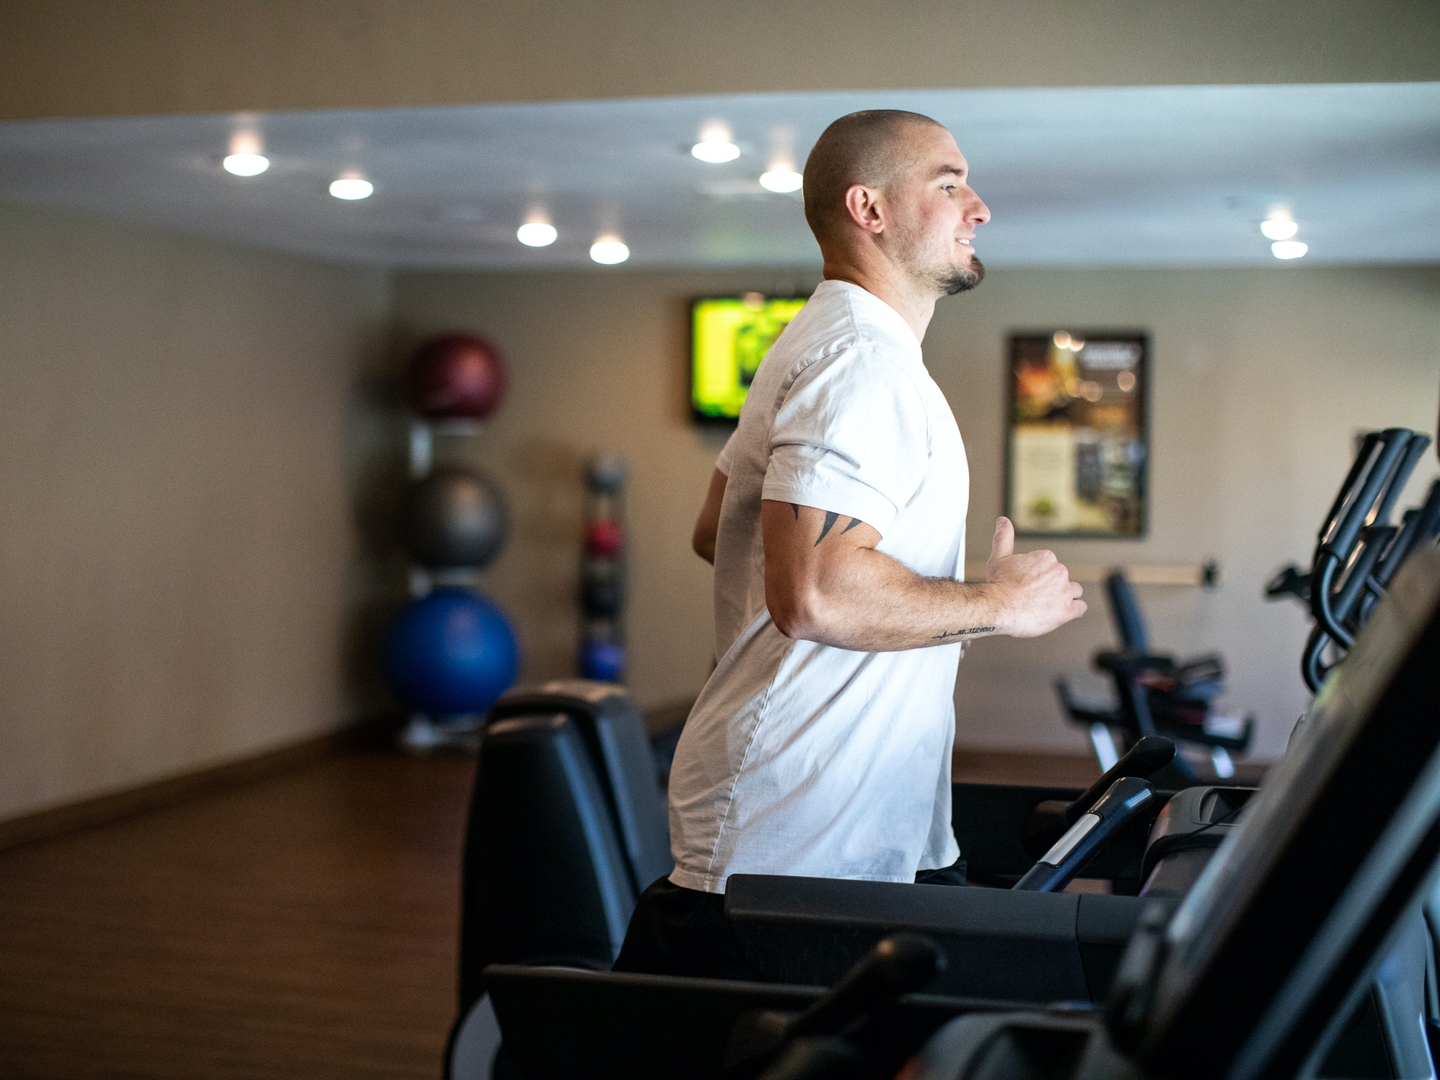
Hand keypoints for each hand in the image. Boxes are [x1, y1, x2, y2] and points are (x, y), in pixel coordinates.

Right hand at [985, 517, 1085, 637]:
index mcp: (1047, 557)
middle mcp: (1060, 572)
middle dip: (1051, 586)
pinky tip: (1061, 612)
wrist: (998, 607)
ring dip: (1065, 597)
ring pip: (1074, 591)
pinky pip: (1080, 607)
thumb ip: (1004, 537)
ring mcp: (1065, 592)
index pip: (1050, 566)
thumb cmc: (998, 584)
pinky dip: (1073, 610)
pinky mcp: (1067, 611)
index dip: (1039, 576)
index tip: (1028, 584)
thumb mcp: (999, 556)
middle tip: (1033, 597)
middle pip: (1062, 578)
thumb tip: (1003, 520)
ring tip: (1047, 605)